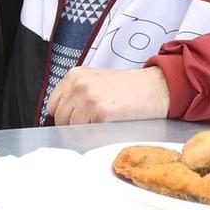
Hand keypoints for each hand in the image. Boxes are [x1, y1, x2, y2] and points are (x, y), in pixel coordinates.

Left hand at [46, 66, 170, 125]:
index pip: (52, 106)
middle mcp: (78, 84)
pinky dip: (97, 135)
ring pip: (72, 129)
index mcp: (75, 75)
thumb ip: (77, 94)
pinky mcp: (101, 112)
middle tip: (95, 123)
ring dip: (86, 131)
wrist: (157, 87)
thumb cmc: (130, 88)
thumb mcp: (97, 82)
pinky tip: (111, 124)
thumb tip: (62, 117)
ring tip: (105, 121)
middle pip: (60, 119)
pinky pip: (87, 134)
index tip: (77, 120)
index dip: (65, 116)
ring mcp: (88, 98)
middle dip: (74, 126)